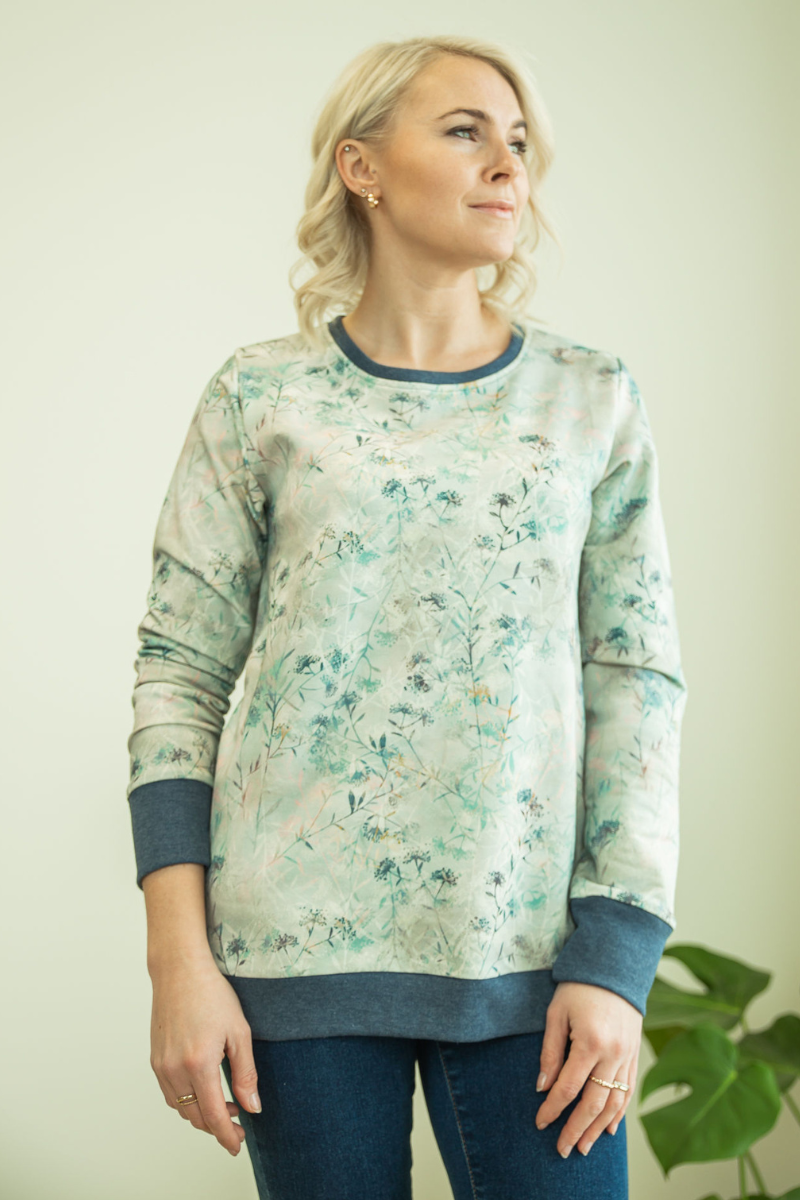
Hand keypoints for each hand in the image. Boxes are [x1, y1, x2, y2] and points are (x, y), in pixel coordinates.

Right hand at [149, 952, 261, 1155]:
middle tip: (238, 1126)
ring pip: (181, 1108)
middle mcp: (175, 1069)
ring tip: (226, 1106)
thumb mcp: (239, 1032)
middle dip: (217, 1127)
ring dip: (201, 1114)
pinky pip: (170, 1093)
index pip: (214, 1115)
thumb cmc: (212, 995)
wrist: (180, 971)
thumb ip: (246, 1073)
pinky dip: (186, 1101)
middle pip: (195, 1116)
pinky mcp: (155, 1060)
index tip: (237, 1145)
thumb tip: (252, 1107)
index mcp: (199, 1064)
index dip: (227, 1136)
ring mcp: (161, 1066)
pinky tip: (203, 1090)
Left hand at [535, 981, 640, 1157]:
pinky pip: (628, 1090)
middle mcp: (613, 1054)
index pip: (568, 1088)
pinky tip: (609, 1129)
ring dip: (598, 1128)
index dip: (552, 1110)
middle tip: (563, 1150)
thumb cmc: (578, 987)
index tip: (540, 1124)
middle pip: (593, 1103)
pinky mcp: (634, 1054)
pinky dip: (618, 1112)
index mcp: (590, 1043)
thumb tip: (542, 1088)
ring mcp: (627, 1056)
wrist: (614, 967)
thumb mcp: (556, 1014)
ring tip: (584, 1147)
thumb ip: (550, 1052)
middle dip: (576, 1129)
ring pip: (614, 1103)